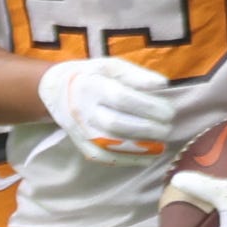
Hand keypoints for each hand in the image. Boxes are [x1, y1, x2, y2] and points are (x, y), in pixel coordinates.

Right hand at [35, 55, 176, 157]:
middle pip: (117, 124)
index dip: (148, 107)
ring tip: (162, 144)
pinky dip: (128, 160)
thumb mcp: (112, 66)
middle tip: (168, 128)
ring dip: (141, 147)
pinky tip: (148, 157)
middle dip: (147, 128)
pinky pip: (104, 157)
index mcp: (91, 86)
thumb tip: (163, 84)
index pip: (122, 98)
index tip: (169, 112)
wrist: (57, 91)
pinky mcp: (81, 145)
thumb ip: (138, 74)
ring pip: (111, 144)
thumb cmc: (92, 75)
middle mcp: (82, 110)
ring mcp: (80, 130)